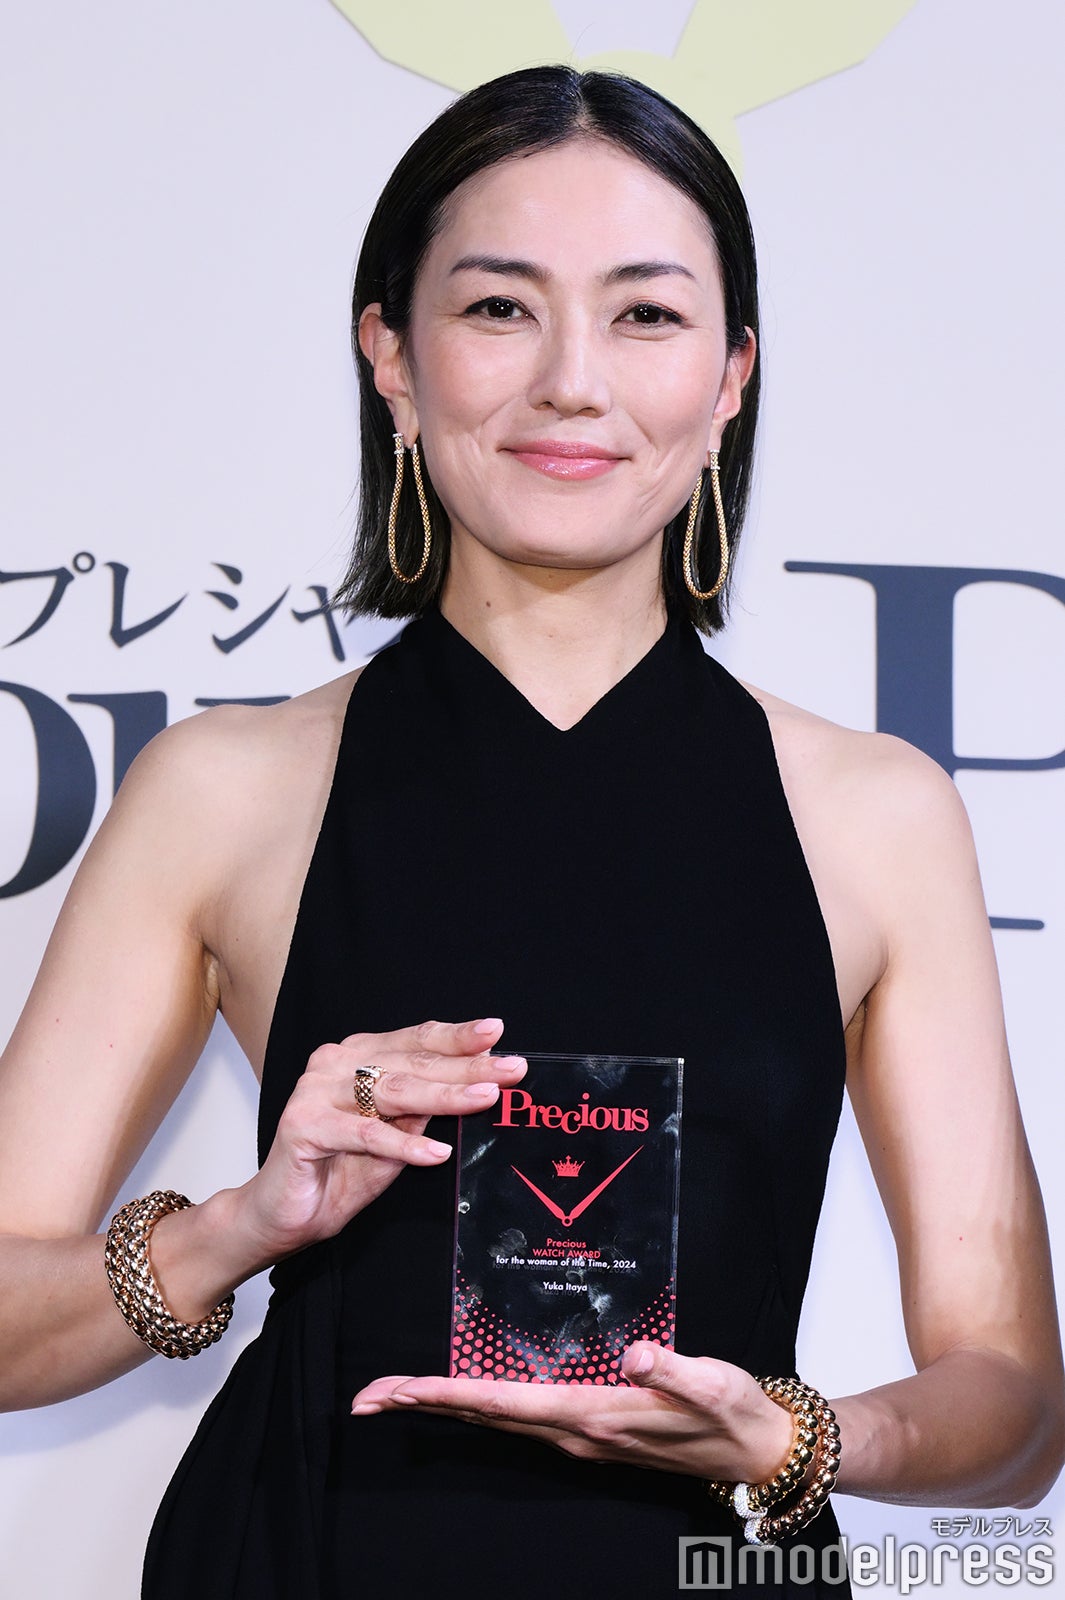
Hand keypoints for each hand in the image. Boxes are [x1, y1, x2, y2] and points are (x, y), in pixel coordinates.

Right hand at [232, 1018, 525, 1268]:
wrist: (280, 1216)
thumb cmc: (337, 1174)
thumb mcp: (395, 1142)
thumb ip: (422, 1114)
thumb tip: (474, 1085)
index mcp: (357, 1058)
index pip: (416, 1041)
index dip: (457, 1038)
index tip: (497, 1034)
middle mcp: (335, 1064)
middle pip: (412, 1063)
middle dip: (466, 1067)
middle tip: (510, 1070)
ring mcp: (316, 1092)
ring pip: (394, 1091)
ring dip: (444, 1096)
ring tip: (484, 1098)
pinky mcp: (304, 1125)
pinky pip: (365, 1134)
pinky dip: (403, 1145)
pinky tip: (435, 1154)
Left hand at [350, 1343, 792, 1484]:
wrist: (759, 1451)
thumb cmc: (734, 1412)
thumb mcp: (712, 1383)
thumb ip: (675, 1370)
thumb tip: (641, 1355)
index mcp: (594, 1416)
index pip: (504, 1404)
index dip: (447, 1394)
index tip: (397, 1389)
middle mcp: (575, 1432)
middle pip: (483, 1416)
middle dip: (422, 1404)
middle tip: (366, 1394)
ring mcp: (580, 1435)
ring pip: (494, 1420)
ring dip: (442, 1406)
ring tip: (395, 1393)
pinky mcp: (589, 1427)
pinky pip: (517, 1418)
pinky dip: (477, 1405)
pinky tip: (463, 1395)